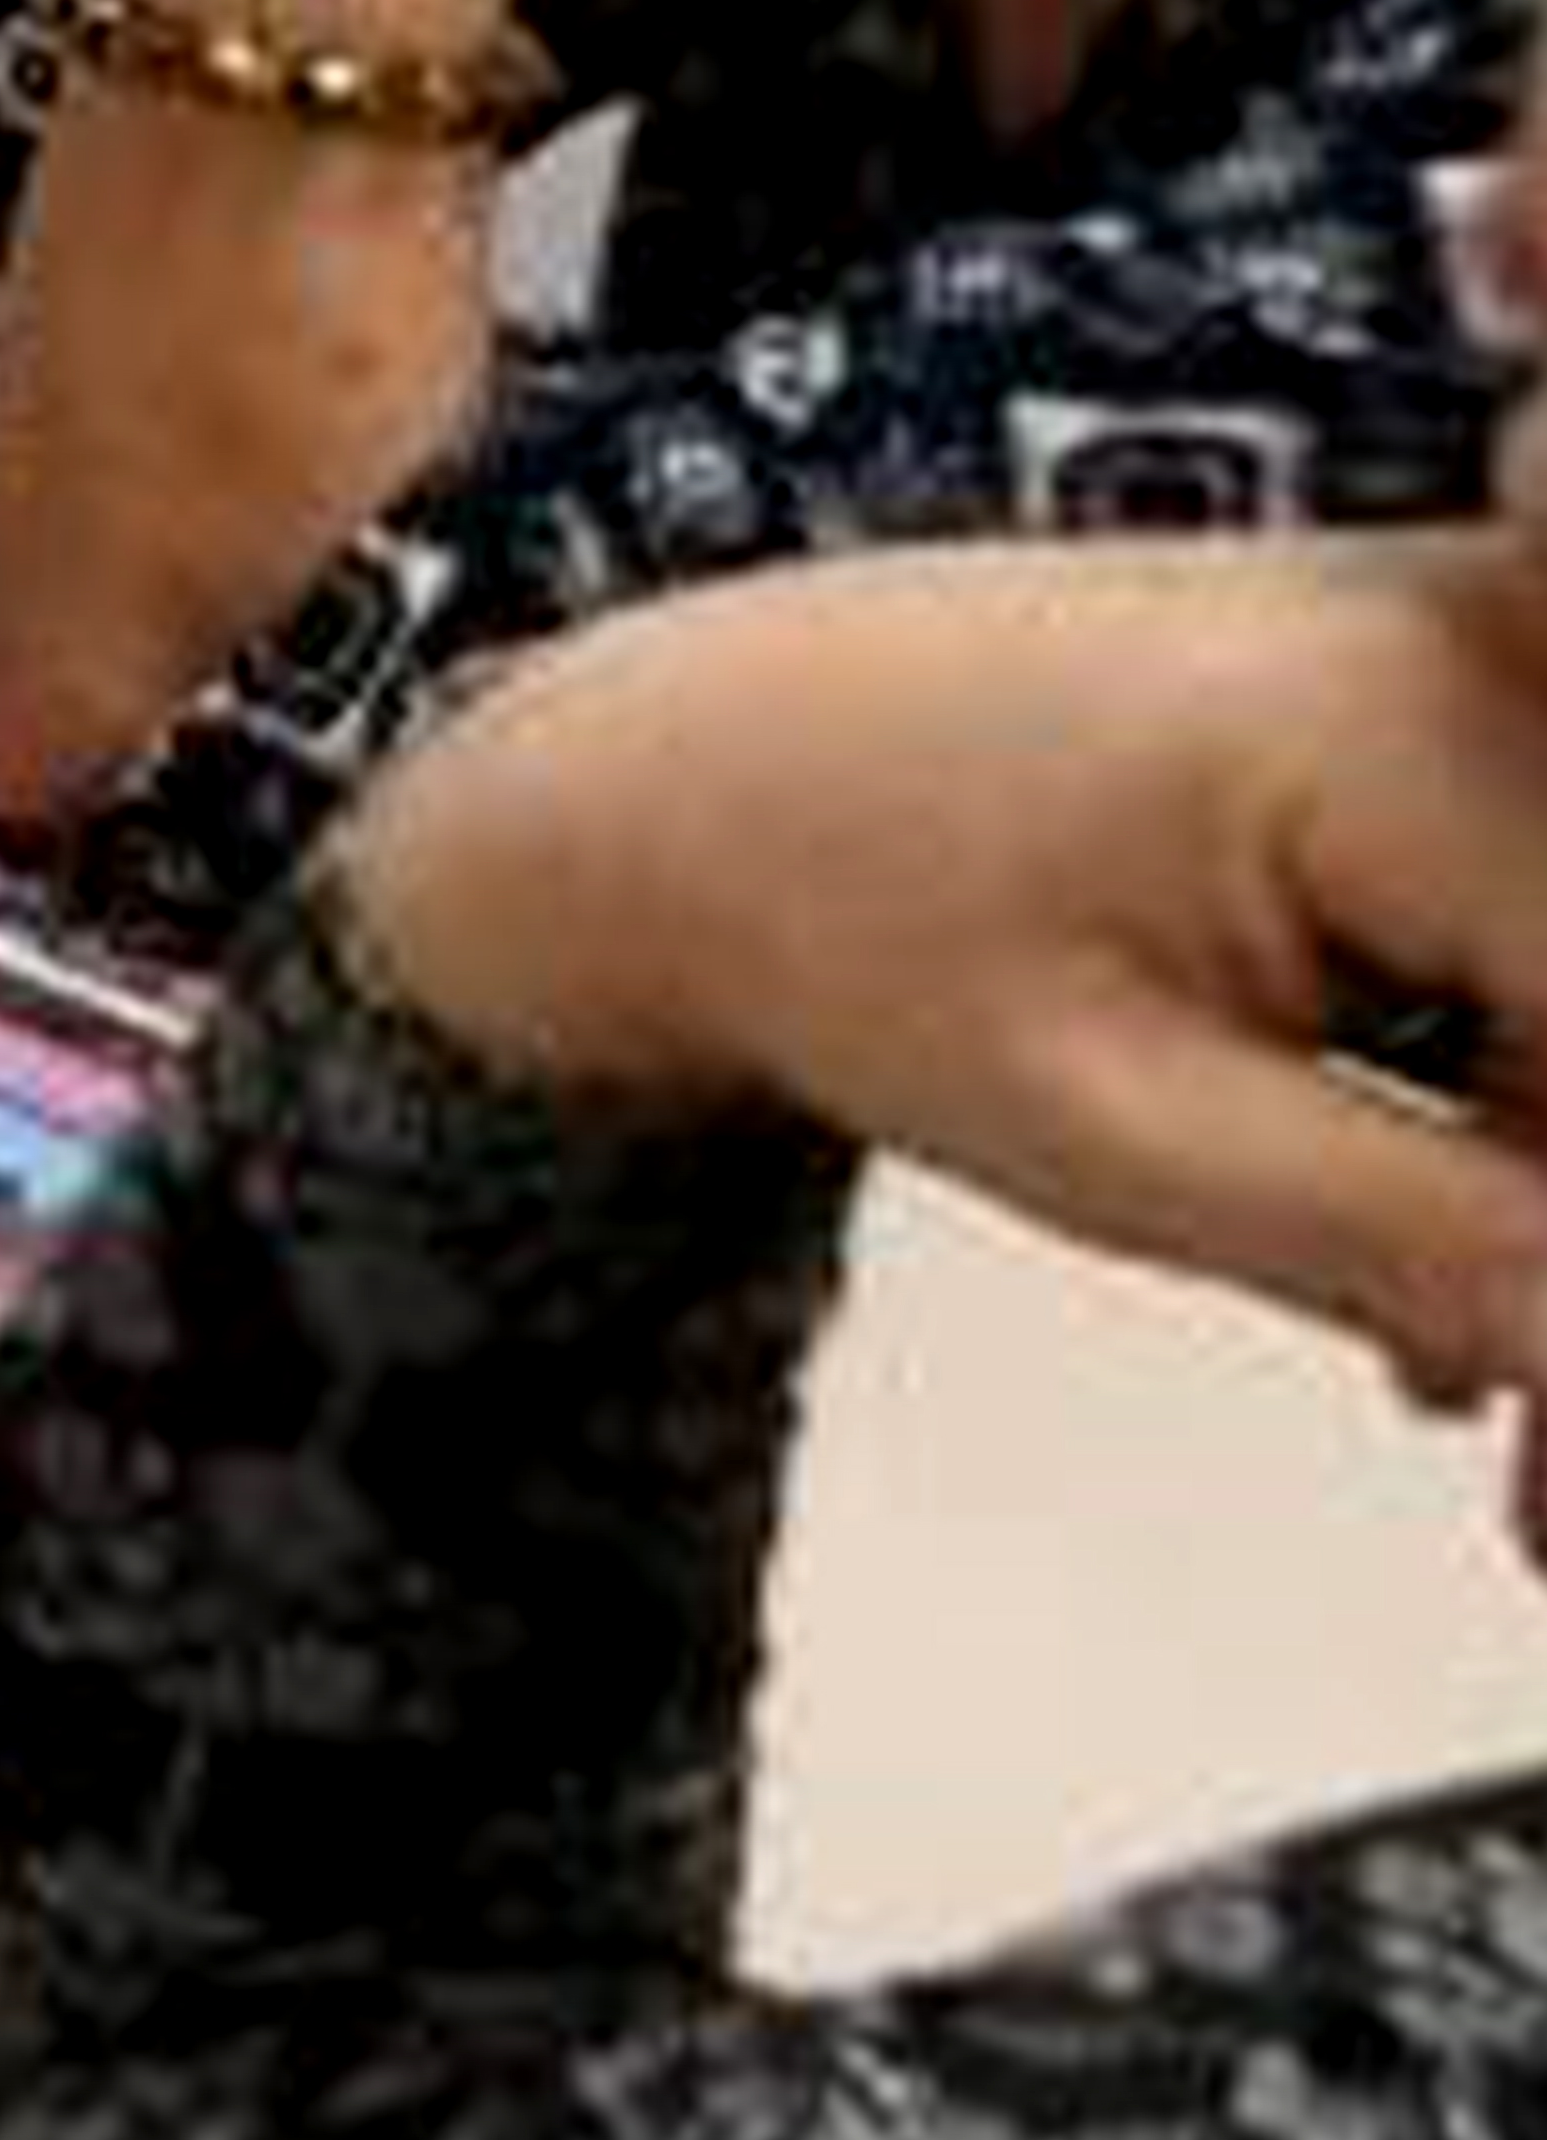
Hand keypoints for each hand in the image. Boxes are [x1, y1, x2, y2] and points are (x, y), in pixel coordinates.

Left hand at [353, 517, 1546, 1426]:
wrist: (680, 763)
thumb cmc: (841, 915)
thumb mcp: (1132, 1136)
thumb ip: (1429, 1242)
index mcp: (1407, 722)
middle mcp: (1473, 639)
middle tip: (1534, 1500)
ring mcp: (1460, 646)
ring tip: (1498, 1444)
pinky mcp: (1429, 692)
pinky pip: (1544, 922)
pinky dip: (1519, 1112)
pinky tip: (1446, 1288)